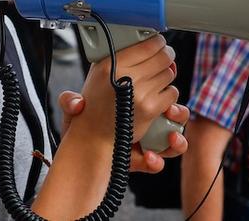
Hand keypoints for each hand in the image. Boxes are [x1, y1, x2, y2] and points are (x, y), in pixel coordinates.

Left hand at [58, 91, 188, 173]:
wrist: (77, 153)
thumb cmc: (80, 125)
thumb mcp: (73, 111)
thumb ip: (70, 103)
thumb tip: (76, 102)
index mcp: (134, 98)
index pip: (157, 88)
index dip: (165, 85)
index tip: (164, 86)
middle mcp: (145, 118)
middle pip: (175, 114)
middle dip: (177, 113)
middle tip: (171, 112)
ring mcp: (147, 141)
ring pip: (176, 139)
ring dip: (178, 139)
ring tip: (172, 138)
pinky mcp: (143, 161)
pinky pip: (158, 163)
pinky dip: (156, 162)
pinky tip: (149, 158)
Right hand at [72, 36, 177, 149]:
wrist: (94, 133)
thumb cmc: (95, 103)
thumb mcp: (97, 72)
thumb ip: (116, 55)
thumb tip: (137, 40)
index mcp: (112, 64)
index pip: (147, 45)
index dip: (158, 42)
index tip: (160, 43)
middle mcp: (127, 76)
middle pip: (163, 57)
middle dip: (167, 55)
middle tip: (165, 56)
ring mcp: (140, 93)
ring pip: (169, 74)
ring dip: (166, 74)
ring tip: (158, 76)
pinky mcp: (150, 109)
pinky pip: (171, 93)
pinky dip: (168, 93)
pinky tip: (158, 94)